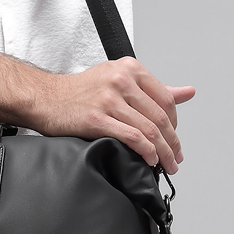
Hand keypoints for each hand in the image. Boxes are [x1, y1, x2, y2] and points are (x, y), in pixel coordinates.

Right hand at [32, 58, 194, 174]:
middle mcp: (121, 80)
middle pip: (160, 116)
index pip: (166, 98)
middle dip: (172, 142)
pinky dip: (145, 151)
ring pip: (148, 129)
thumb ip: (153, 88)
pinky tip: (149, 160)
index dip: (175, 123)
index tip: (174, 138)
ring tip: (167, 164)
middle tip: (176, 157)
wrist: (45, 98)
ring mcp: (109, 99)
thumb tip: (188, 92)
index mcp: (130, 69)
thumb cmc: (81, 91)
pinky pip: (131, 137)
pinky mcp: (97, 118)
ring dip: (163, 151)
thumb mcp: (118, 79)